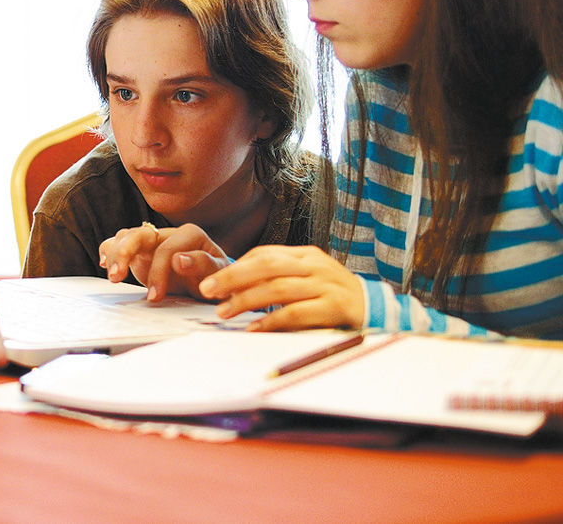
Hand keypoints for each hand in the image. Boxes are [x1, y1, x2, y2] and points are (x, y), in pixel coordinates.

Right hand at [100, 222, 231, 300]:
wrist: (211, 285)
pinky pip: (118, 243)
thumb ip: (204, 264)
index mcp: (190, 235)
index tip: (155, 296)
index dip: (159, 272)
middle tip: (118, 277)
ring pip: (126, 236)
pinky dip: (108, 250)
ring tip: (113, 276)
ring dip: (114, 254)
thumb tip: (179, 259)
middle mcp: (168, 234)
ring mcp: (152, 241)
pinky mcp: (139, 251)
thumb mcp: (219, 275)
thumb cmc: (216, 279)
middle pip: (140, 234)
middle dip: (126, 253)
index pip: (167, 249)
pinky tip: (105, 264)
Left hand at [197, 245, 364, 330]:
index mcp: (305, 255)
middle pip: (266, 266)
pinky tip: (254, 329)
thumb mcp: (307, 278)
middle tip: (208, 291)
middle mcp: (315, 265)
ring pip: (278, 288)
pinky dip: (272, 321)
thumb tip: (234, 288)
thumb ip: (278, 278)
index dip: (236, 267)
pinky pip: (297, 313)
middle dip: (232, 278)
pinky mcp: (335, 307)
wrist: (376, 309)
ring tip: (224, 312)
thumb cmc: (332, 295)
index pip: (264, 254)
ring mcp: (326, 285)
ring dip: (246, 301)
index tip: (212, 281)